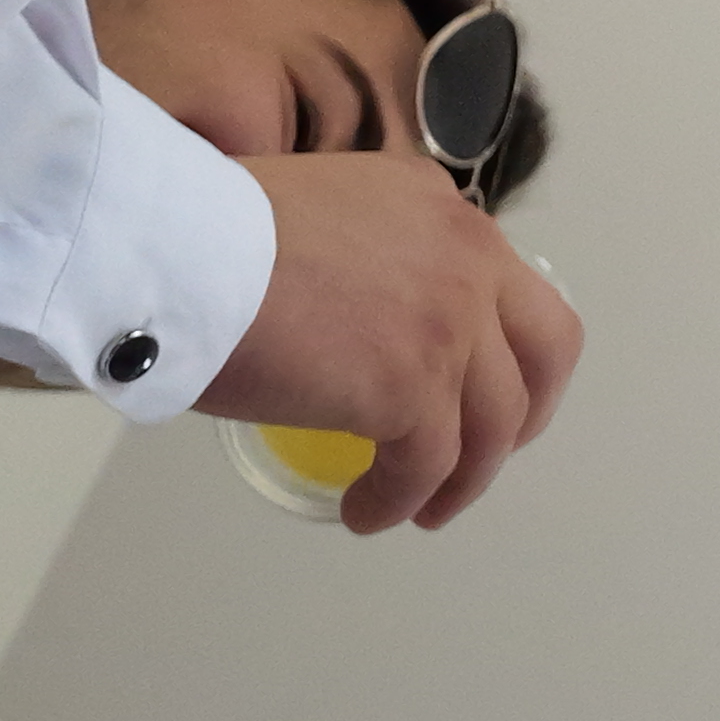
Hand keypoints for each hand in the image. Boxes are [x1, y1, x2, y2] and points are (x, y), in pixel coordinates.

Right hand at [192, 153, 576, 531]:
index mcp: (439, 207)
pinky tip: (367, 513)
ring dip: (462, 478)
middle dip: (526, 413)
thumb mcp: (314, 213)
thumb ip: (359, 252)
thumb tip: (352, 318)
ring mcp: (451, 323)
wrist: (174, 248)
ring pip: (493, 422)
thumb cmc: (206, 230)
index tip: (472, 387)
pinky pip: (428, 464)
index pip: (504, 283)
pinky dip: (402, 499)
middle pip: (545, 349)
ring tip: (420, 509)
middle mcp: (467, 256)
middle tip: (484, 454)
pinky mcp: (414, 386)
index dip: (499, 347)